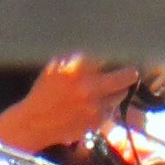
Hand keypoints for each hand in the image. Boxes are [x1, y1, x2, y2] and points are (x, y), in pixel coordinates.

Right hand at [0, 57, 141, 155]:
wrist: (34, 123)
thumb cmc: (45, 90)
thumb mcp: (57, 64)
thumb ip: (78, 54)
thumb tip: (100, 41)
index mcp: (79, 68)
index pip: (111, 54)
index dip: (120, 52)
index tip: (126, 51)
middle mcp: (90, 87)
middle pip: (126, 75)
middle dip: (130, 72)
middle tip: (130, 70)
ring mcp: (95, 107)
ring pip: (121, 94)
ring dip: (119, 90)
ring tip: (113, 87)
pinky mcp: (96, 123)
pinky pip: (111, 111)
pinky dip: (109, 106)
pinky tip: (99, 103)